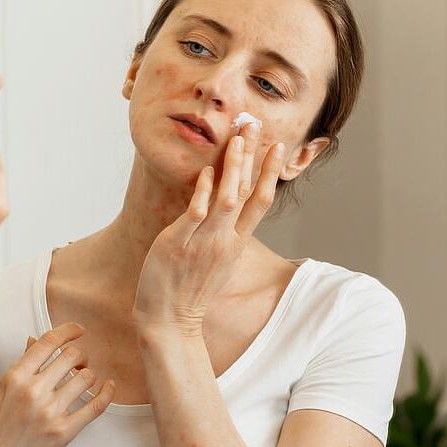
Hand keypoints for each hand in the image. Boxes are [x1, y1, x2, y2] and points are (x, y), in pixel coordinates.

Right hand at [0, 322, 115, 446]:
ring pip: (86, 378)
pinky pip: (95, 406)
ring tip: (84, 378)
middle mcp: (33, 390)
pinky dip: (107, 393)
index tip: (78, 330)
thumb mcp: (3, 390)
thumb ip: (22, 364)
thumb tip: (35, 340)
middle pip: (72, 356)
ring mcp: (50, 412)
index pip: (49, 342)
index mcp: (16, 376)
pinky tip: (109, 387)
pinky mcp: (63, 432)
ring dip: (89, 374)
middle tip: (79, 361)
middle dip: (80, 355)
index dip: (68, 331)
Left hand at [133, 122, 286, 336]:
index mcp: (236, 243)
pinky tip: (206, 172)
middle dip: (253, 157)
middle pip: (248, 193)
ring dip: (234, 167)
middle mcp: (225, 240)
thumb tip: (225, 208)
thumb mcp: (214, 261)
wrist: (168, 320)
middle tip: (257, 125)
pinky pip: (195, 213)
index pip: (260, 202)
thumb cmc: (188, 290)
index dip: (270, 173)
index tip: (277, 147)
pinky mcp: (179, 243)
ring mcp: (203, 242)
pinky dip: (203, 192)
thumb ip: (222, 235)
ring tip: (238, 138)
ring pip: (227, 199)